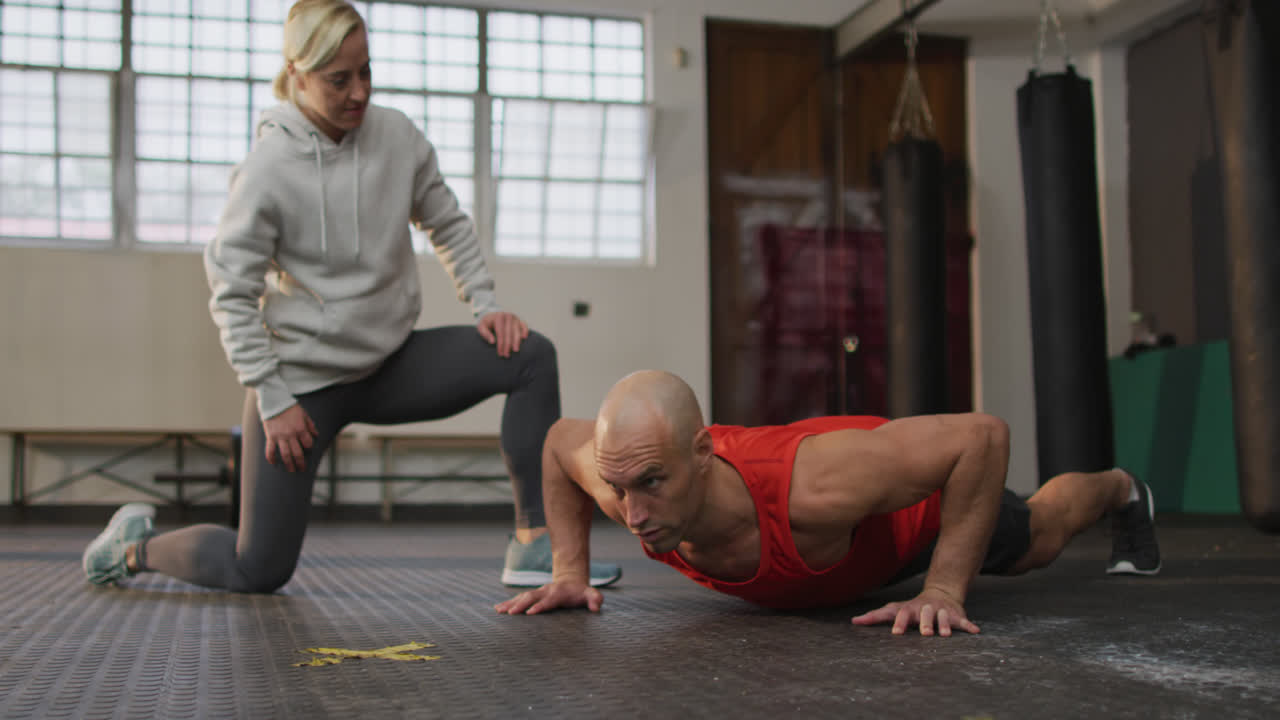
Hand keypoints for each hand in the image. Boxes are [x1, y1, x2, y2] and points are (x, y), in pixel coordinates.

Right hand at [262, 403, 317, 472]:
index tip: (308, 449)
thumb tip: (316, 435)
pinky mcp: (270, 436)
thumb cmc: (291, 407)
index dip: (309, 447)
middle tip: (302, 469)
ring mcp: (280, 436)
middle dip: (300, 463)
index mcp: (301, 429)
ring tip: (291, 470)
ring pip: (285, 454)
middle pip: (297, 453)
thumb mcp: (304, 414)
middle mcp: (291, 434)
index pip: (308, 444)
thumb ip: (310, 425)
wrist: (275, 401)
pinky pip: (270, 450)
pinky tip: (274, 463)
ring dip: (289, 464)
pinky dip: (271, 458)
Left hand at [476, 312, 528, 357]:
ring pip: (517, 331)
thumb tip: (492, 342)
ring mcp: (515, 318)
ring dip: (516, 341)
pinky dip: (525, 331)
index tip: (500, 353)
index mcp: (498, 317)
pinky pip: (524, 326)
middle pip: (509, 333)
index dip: (501, 344)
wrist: (493, 316)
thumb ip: (484, 333)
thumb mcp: (481, 326)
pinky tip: (524, 338)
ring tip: (515, 350)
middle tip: (506, 355)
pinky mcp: (520, 320)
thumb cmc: (487, 324)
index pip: (500, 333)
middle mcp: (508, 316)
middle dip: (508, 345)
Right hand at [494, 580, 603, 615]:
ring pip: (522, 596)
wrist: (572, 581)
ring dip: (511, 603)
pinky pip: (518, 598)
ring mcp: (538, 592)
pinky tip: (497, 609)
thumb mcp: (591, 594)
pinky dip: (508, 603)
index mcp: (558, 592)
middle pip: (531, 597)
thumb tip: (596, 607)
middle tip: (511, 613)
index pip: (549, 600)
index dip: (540, 606)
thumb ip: (595, 599)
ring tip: (499, 611)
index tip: (530, 613)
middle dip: (521, 605)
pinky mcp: (532, 595)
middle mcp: (546, 591)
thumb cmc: (581, 592)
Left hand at [850, 586, 978, 636]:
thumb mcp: (894, 609)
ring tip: (945, 635)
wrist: (939, 594)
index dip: (899, 623)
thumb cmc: (911, 608)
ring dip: (944, 625)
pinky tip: (975, 632)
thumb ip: (875, 616)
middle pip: (925, 615)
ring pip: (943, 617)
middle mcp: (925, 609)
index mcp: (910, 609)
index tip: (896, 634)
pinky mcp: (956, 615)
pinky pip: (963, 621)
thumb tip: (853, 621)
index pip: (902, 614)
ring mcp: (941, 611)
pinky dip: (969, 626)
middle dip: (925, 623)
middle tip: (925, 634)